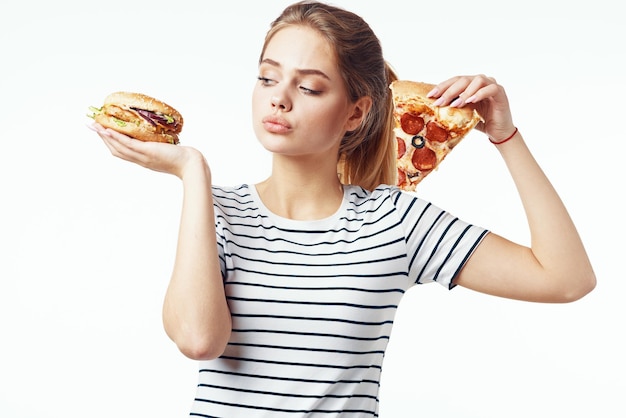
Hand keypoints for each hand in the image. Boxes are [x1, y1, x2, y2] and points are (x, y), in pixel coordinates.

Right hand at [88, 123, 204, 178]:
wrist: (191, 165)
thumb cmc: (183, 158)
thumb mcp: (166, 150)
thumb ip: (159, 144)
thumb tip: (158, 133)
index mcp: (142, 160)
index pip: (122, 151)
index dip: (110, 142)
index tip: (101, 132)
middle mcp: (140, 160)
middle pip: (115, 149)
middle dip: (102, 138)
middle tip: (91, 126)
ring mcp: (143, 156)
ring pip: (119, 147)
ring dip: (105, 136)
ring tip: (95, 126)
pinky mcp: (148, 152)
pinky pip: (129, 145)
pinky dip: (117, 138)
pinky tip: (109, 130)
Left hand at [428, 75, 515, 141]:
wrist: (498, 132)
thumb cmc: (480, 121)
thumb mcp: (462, 113)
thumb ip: (452, 107)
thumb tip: (434, 107)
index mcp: (470, 84)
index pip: (454, 81)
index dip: (442, 86)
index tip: (431, 95)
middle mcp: (481, 82)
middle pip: (463, 79)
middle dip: (450, 91)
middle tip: (440, 102)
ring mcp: (492, 85)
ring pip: (477, 81)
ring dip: (465, 92)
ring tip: (456, 104)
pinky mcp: (501, 93)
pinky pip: (491, 89)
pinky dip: (480, 94)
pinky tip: (471, 101)